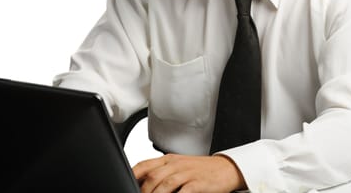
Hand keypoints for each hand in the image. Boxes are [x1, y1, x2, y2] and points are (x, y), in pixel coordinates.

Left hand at [132, 153, 246, 192]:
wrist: (226, 169)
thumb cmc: (201, 170)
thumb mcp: (179, 167)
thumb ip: (161, 173)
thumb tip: (142, 183)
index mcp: (168, 160)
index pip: (143, 165)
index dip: (132, 175)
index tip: (124, 185)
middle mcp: (176, 165)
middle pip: (151, 178)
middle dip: (142, 191)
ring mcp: (187, 174)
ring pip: (163, 185)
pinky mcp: (198, 183)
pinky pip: (183, 192)